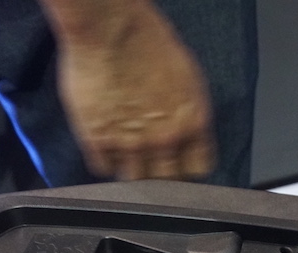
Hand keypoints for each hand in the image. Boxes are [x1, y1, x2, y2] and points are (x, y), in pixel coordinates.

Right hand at [51, 3, 214, 180]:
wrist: (108, 26)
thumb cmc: (147, 38)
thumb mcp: (186, 77)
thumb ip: (186, 111)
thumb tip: (185, 132)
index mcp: (193, 121)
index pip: (199, 168)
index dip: (187, 167)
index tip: (180, 164)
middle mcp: (165, 138)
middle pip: (168, 181)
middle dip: (161, 173)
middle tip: (151, 161)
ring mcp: (131, 143)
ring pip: (135, 180)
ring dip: (131, 170)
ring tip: (126, 154)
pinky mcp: (98, 140)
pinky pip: (103, 168)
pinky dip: (105, 161)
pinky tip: (106, 146)